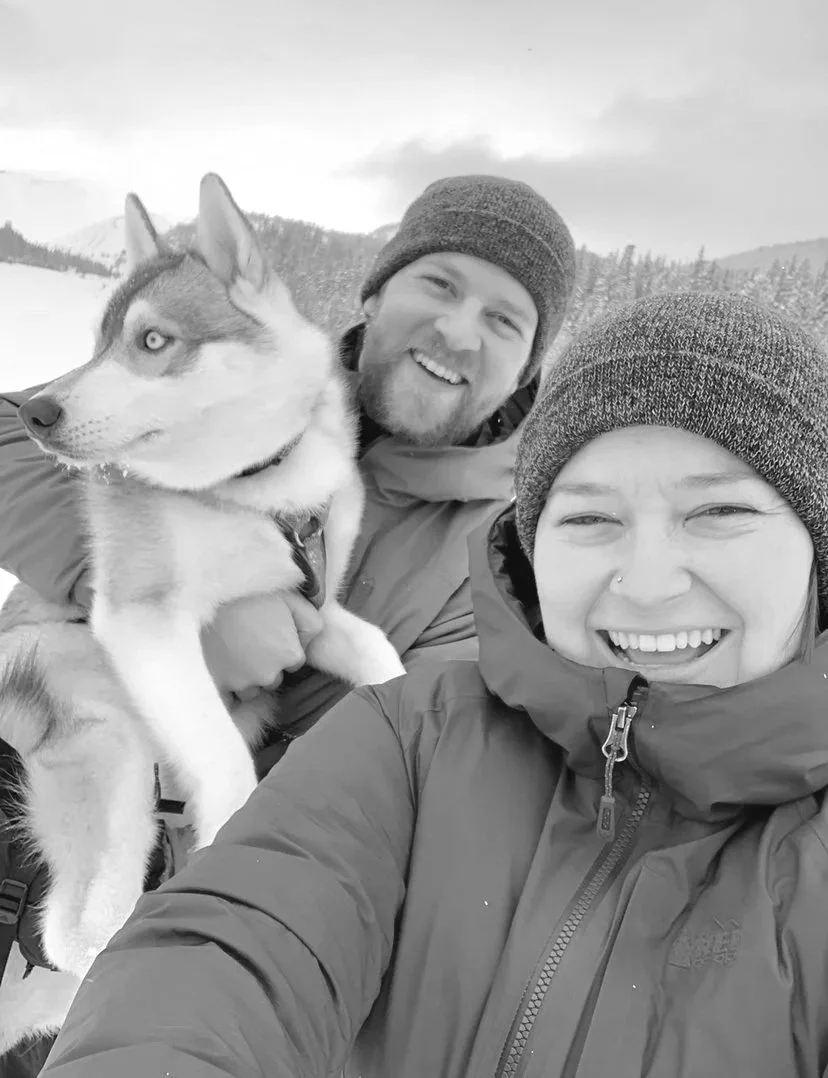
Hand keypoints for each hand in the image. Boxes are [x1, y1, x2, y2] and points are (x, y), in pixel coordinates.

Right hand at [201, 592, 322, 699]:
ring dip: (244, 677)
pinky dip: (225, 685)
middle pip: (272, 678)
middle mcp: (269, 675)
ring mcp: (241, 683)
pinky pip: (226, 697)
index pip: (294, 662)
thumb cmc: (252, 594)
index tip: (268, 632)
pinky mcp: (217, 685)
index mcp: (289, 655)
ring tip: (232, 652)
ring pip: (249, 690)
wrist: (208, 594)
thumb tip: (306, 643)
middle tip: (248, 641)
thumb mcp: (293, 599)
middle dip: (265, 665)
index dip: (282, 647)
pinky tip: (219, 666)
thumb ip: (310, 623)